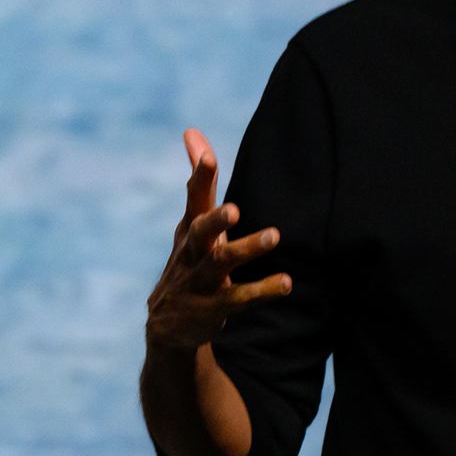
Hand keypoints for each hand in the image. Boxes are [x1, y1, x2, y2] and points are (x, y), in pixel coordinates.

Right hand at [145, 129, 289, 352]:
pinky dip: (263, 290)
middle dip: (216, 220)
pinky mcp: (214, 307)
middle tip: (235, 209)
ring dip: (246, 249)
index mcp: (191, 228)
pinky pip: (239, 299)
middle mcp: (192, 251)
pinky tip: (287, 283)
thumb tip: (192, 132)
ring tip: (274, 235)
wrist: (168, 323)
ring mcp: (200, 281)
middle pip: (200, 232)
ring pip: (221, 264)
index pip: (194, 199)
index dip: (200, 178)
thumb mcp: (192, 221)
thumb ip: (200, 182)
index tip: (207, 157)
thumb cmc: (190, 258)